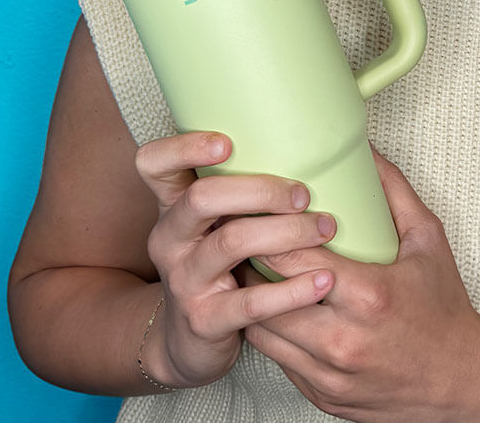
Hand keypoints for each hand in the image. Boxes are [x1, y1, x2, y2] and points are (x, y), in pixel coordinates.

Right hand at [134, 131, 337, 388]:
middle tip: (304, 193)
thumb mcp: (213, 223)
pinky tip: (323, 280)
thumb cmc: (217, 263)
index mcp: (173, 206)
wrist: (188, 341)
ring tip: (326, 228)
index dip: (184, 147)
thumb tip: (309, 138)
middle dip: (259, 190)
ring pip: (230, 243)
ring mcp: (184, 280)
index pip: (154, 164)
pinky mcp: (204, 321)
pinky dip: (292, 291)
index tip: (228, 141)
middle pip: (201, 198)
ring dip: (286, 232)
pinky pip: (251, 303)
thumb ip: (240, 187)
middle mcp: (170, 238)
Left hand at [242, 149, 479, 421]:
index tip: (251, 208)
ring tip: (245, 267)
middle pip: (265, 296)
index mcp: (368, 296)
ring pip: (261, 332)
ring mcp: (329, 374)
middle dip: (247, 262)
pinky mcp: (321, 395)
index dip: (265, 230)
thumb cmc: (446, 308)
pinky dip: (269, 330)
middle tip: (237, 234)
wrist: (463, 382)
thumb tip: (365, 150)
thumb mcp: (428, 238)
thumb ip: (394, 190)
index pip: (292, 258)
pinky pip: (276, 359)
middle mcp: (343, 340)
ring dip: (250, 299)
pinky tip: (268, 306)